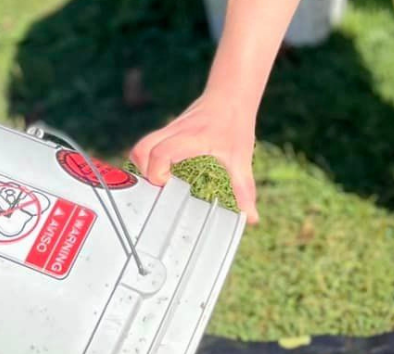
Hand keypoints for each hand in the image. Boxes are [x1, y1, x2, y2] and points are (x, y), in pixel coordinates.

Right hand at [131, 94, 259, 222]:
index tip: (167, 185)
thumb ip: (245, 189)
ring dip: (143, 166)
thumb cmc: (235, 124)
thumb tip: (251, 218)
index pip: (161, 152)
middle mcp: (175, 132)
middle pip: (142, 149)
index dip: (157, 171)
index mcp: (192, 138)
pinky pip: (148, 144)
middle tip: (161, 188)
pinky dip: (148, 159)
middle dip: (144, 172)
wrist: (231, 96)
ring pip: (142, 146)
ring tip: (160, 183)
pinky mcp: (168, 131)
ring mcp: (169, 130)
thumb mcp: (242, 158)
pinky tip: (162, 173)